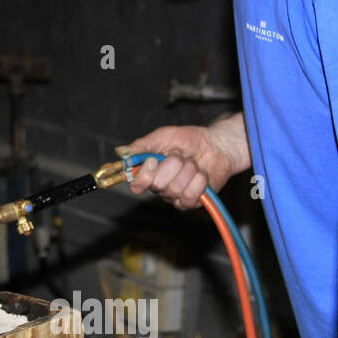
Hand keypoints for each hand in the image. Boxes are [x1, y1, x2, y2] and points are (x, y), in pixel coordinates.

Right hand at [116, 113, 250, 210]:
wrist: (216, 145)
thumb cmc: (189, 140)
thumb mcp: (163, 137)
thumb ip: (142, 145)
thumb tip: (121, 152)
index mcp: (149, 172)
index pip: (136, 185)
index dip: (144, 175)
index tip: (153, 161)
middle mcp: (160, 187)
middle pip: (158, 184)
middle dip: (173, 165)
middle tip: (180, 156)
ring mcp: (176, 196)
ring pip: (176, 188)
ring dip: (188, 170)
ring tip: (193, 163)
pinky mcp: (192, 201)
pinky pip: (191, 195)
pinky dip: (199, 180)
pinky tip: (201, 174)